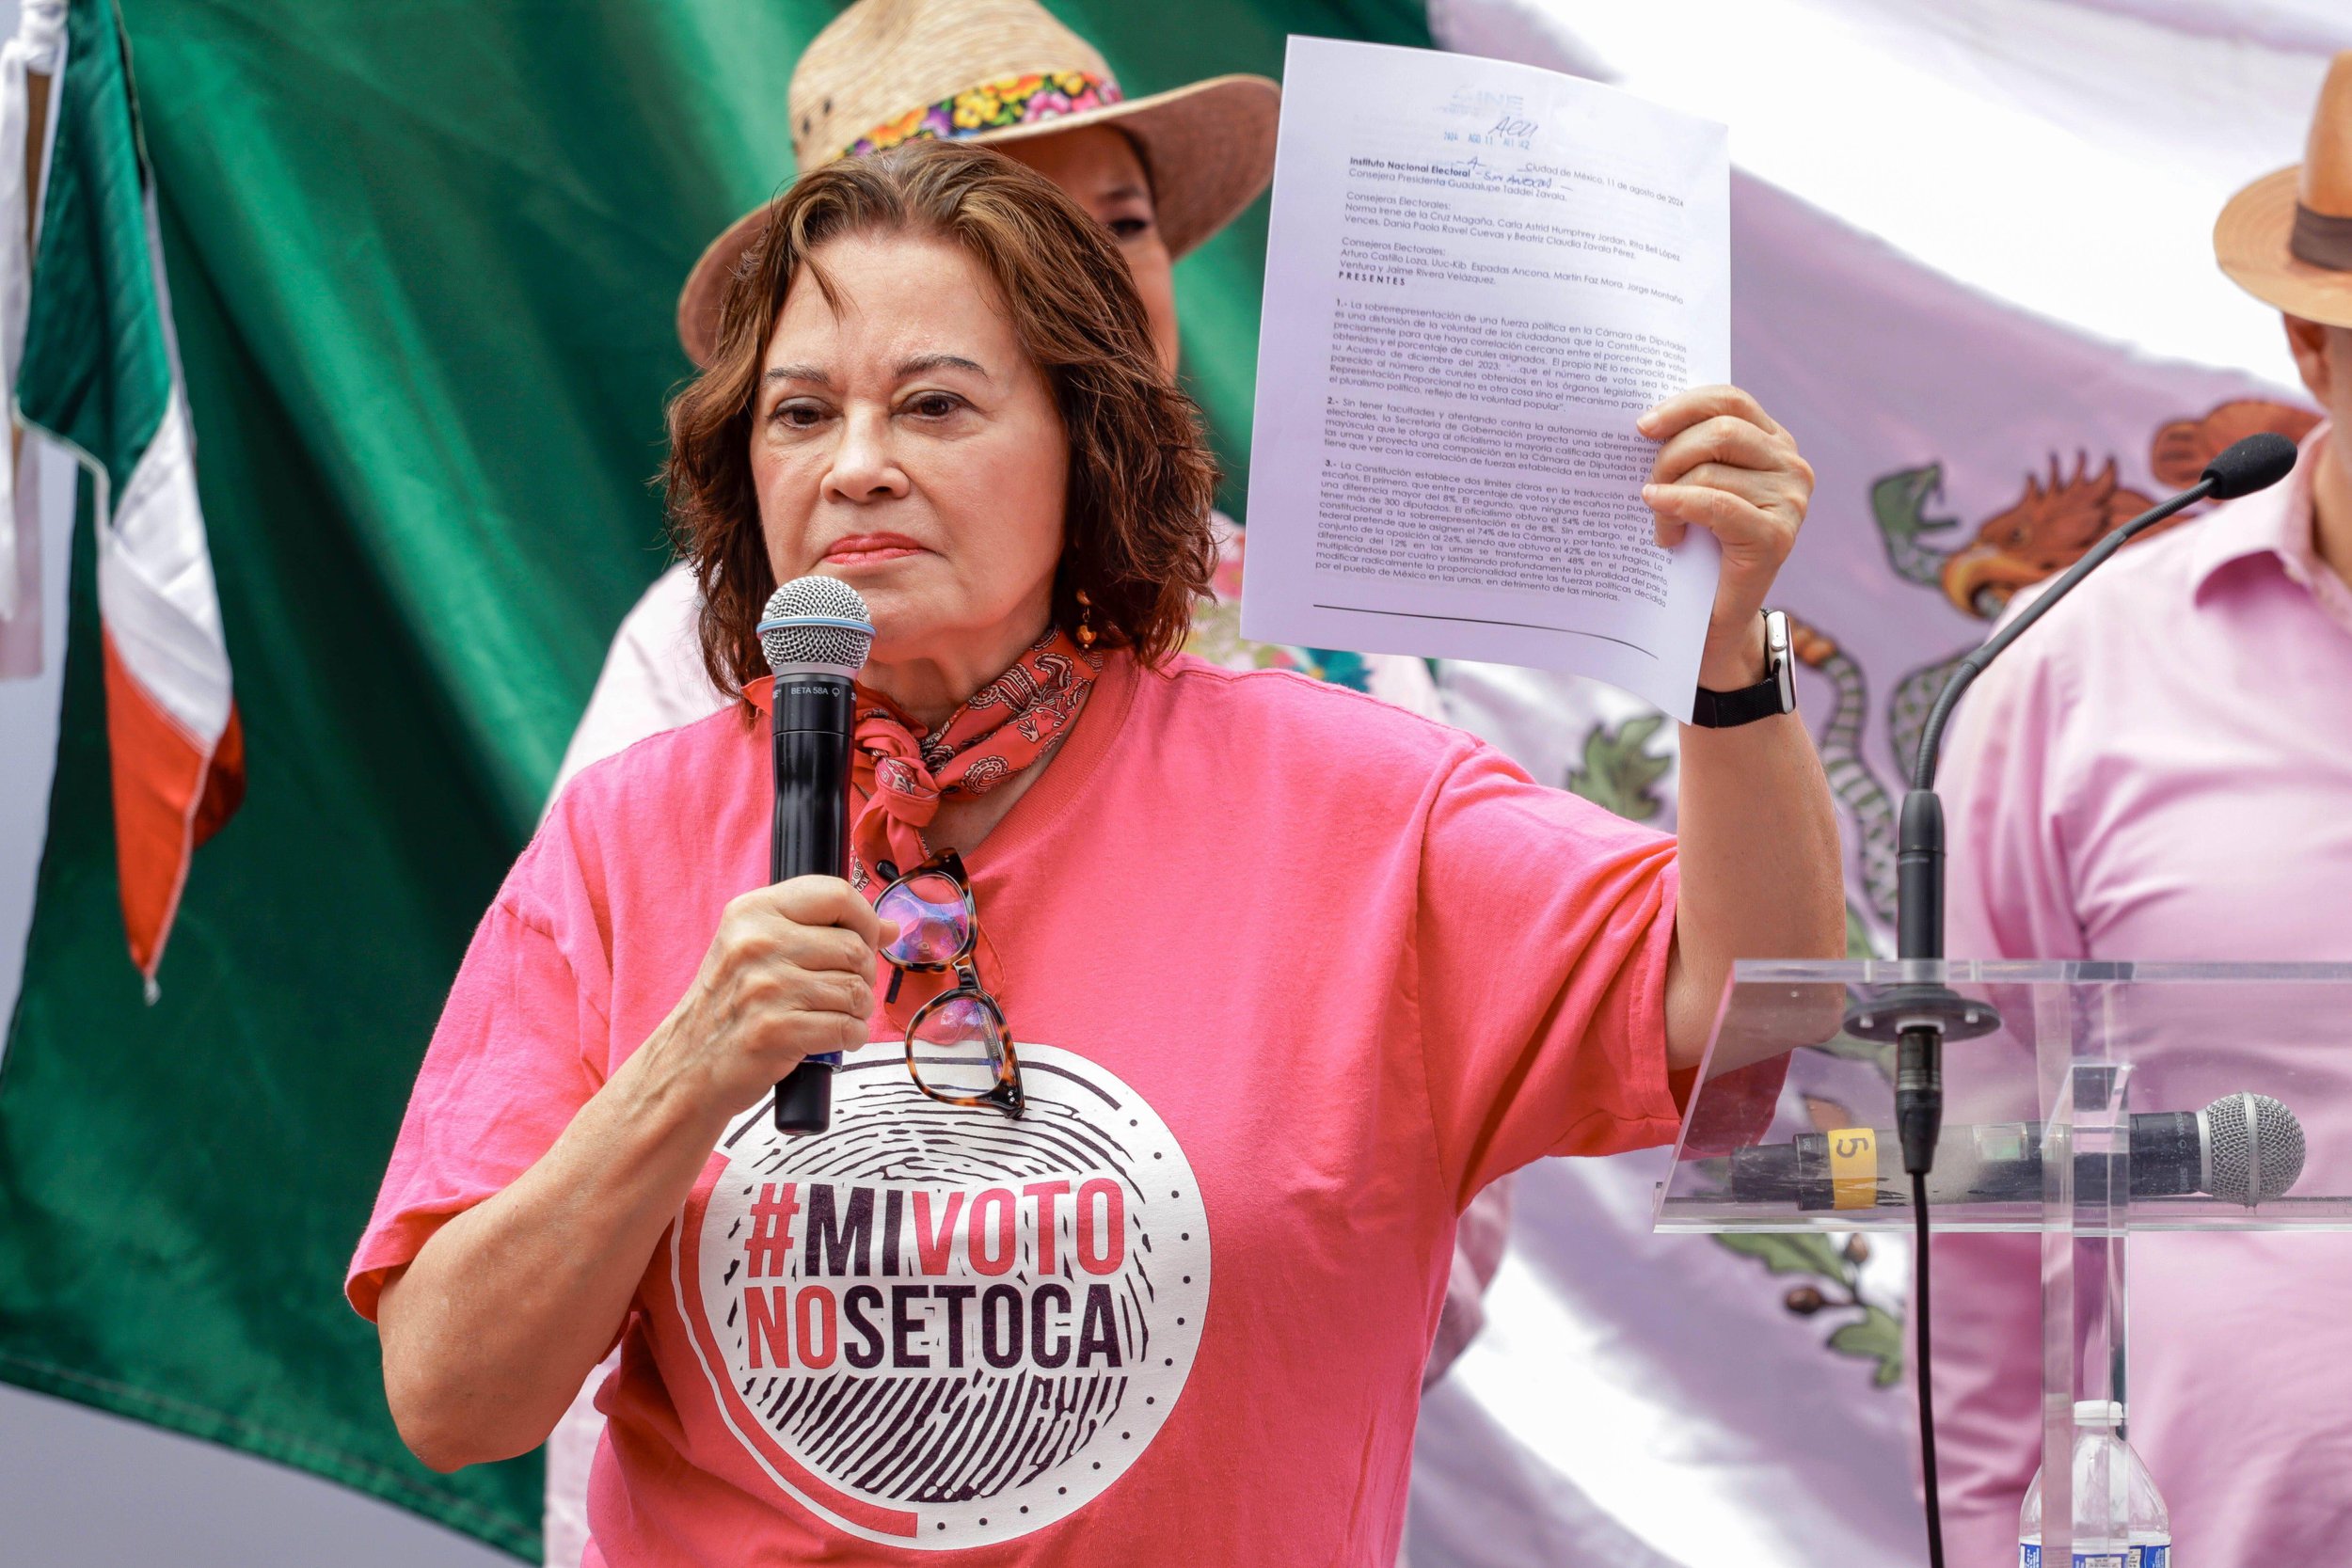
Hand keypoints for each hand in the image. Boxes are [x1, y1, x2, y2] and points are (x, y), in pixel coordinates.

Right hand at [646, 876, 894, 1117]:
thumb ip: (818, 930)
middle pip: (854, 947)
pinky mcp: (777, 1031)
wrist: (688, 1066)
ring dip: (857, 1010)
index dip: (863, 918)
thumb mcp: (756, 949)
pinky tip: (830, 1039)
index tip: (866, 939)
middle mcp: (757, 943)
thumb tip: (889, 927)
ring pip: (856, 990)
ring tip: (832, 1016)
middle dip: (862, 974)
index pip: (836, 894)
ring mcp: (766, 987)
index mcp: (752, 912)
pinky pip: (847, 1028)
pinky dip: (850, 1037)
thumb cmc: (730, 1006)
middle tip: (840, 991)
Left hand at [1638, 385, 1813, 689]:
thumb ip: (1687, 449)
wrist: (1707, 622)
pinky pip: (1717, 505)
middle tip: (1644, 486)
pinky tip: (1660, 520)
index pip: (1730, 400)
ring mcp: (1791, 501)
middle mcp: (1791, 466)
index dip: (1684, 405)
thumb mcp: (1692, 486)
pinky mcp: (1777, 536)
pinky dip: (1680, 506)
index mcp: (1773, 443)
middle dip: (1669, 454)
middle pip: (1719, 430)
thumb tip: (1643, 420)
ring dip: (1669, 494)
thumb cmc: (1695, 548)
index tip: (1642, 426)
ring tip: (1660, 529)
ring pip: (1711, 468)